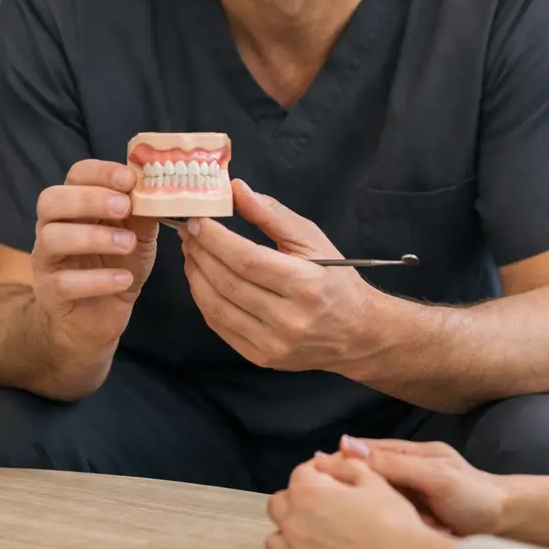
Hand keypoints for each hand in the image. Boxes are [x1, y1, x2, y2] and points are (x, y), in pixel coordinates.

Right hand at [31, 159, 161, 349]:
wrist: (103, 314)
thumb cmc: (118, 264)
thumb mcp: (138, 235)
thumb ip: (143, 212)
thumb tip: (158, 186)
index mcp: (74, 205)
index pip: (76, 175)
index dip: (101, 172)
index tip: (130, 179)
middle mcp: (52, 226)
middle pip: (51, 200)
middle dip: (89, 199)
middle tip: (123, 207)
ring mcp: (46, 259)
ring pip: (52, 238)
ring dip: (93, 237)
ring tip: (128, 244)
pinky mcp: (49, 292)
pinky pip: (63, 282)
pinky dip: (96, 280)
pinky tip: (122, 279)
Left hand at [178, 180, 373, 371]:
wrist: (359, 333)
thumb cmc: (337, 280)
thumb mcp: (313, 240)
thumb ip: (272, 214)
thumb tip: (237, 190)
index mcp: (305, 284)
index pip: (247, 260)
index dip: (215, 239)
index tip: (198, 221)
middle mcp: (289, 319)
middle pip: (228, 282)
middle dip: (201, 253)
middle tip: (189, 233)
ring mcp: (273, 344)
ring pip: (217, 307)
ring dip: (196, 276)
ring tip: (191, 253)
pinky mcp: (262, 358)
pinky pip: (221, 327)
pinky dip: (204, 300)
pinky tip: (201, 280)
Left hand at [267, 454, 453, 548]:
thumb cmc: (390, 519)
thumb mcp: (373, 479)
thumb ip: (344, 465)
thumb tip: (325, 461)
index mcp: (308, 491)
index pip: (300, 473)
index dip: (318, 472)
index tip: (333, 478)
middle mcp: (293, 521)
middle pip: (279, 504)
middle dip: (297, 499)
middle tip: (323, 504)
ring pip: (275, 538)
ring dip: (289, 532)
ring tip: (313, 534)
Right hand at [337, 437, 509, 536]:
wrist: (508, 522)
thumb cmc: (476, 496)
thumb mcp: (434, 476)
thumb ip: (395, 463)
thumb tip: (350, 446)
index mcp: (411, 454)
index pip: (366, 452)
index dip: (341, 459)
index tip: (313, 469)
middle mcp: (409, 471)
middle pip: (368, 475)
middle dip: (348, 484)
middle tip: (320, 496)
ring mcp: (413, 494)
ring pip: (377, 497)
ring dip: (366, 506)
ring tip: (341, 515)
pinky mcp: (416, 516)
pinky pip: (390, 516)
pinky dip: (382, 522)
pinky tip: (367, 531)